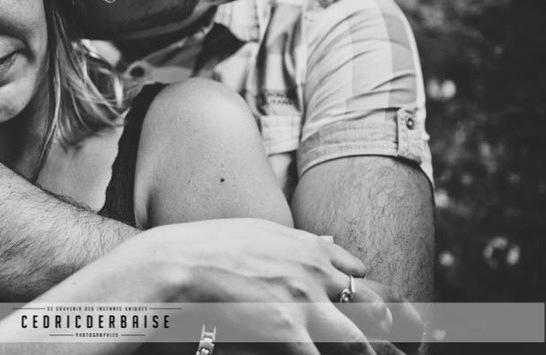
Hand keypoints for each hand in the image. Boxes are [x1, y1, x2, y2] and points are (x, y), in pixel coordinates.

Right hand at [136, 220, 387, 348]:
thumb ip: (303, 241)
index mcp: (312, 250)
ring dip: (361, 353)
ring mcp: (306, 303)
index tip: (374, 319)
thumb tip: (330, 244)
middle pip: (374, 309)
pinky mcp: (289, 330)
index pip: (361, 275)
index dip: (371, 300)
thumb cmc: (218, 245)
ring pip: (357, 341)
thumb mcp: (266, 230)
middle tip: (387, 348)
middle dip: (383, 332)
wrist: (185, 263)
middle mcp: (317, 274)